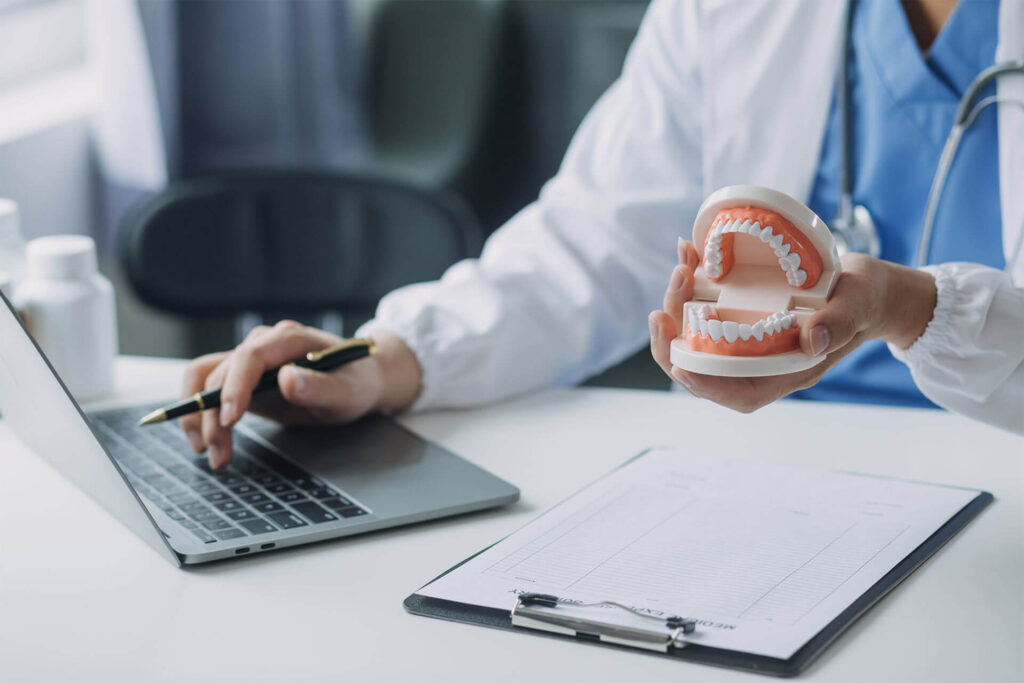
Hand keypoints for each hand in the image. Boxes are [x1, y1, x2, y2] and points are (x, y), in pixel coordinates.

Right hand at [180, 320, 421, 468]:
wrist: (359, 381)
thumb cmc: (357, 384)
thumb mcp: (347, 392)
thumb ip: (319, 386)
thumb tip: (288, 379)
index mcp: (290, 339)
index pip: (250, 356)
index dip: (234, 386)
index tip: (229, 419)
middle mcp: (264, 343)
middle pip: (222, 372)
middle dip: (213, 416)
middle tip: (218, 455)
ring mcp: (251, 359)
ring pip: (206, 379)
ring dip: (198, 416)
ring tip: (208, 452)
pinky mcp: (244, 377)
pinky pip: (209, 389)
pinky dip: (201, 413)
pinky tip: (206, 440)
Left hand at [649, 240, 936, 412]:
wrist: (867, 284)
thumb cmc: (866, 298)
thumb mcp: (858, 304)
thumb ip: (838, 323)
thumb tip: (812, 340)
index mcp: (788, 369)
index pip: (739, 393)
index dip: (705, 385)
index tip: (680, 365)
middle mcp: (761, 358)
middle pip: (706, 365)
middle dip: (676, 342)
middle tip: (662, 312)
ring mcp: (748, 335)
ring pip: (699, 334)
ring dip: (680, 305)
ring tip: (681, 268)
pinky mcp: (742, 311)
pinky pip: (707, 304)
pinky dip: (692, 282)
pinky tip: (689, 253)